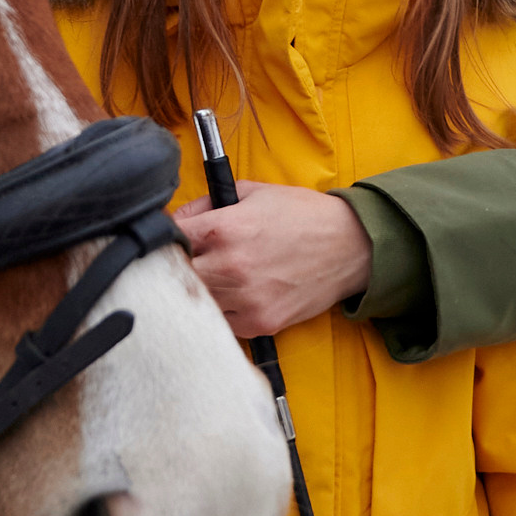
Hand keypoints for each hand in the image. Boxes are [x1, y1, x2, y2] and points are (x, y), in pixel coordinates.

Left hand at [171, 181, 371, 339]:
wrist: (350, 246)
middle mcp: (230, 267)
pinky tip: (235, 295)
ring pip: (199, 301)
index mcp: (224, 229)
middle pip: (178, 275)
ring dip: (201, 290)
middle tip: (191, 260)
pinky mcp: (260, 322)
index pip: (170, 238)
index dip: (166, 236)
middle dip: (180, 266)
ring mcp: (245, 299)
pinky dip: (223, 310)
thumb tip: (180, 218)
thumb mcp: (254, 193)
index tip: (168, 238)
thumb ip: (210, 204)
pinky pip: (224, 322)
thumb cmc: (303, 216)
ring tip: (216, 278)